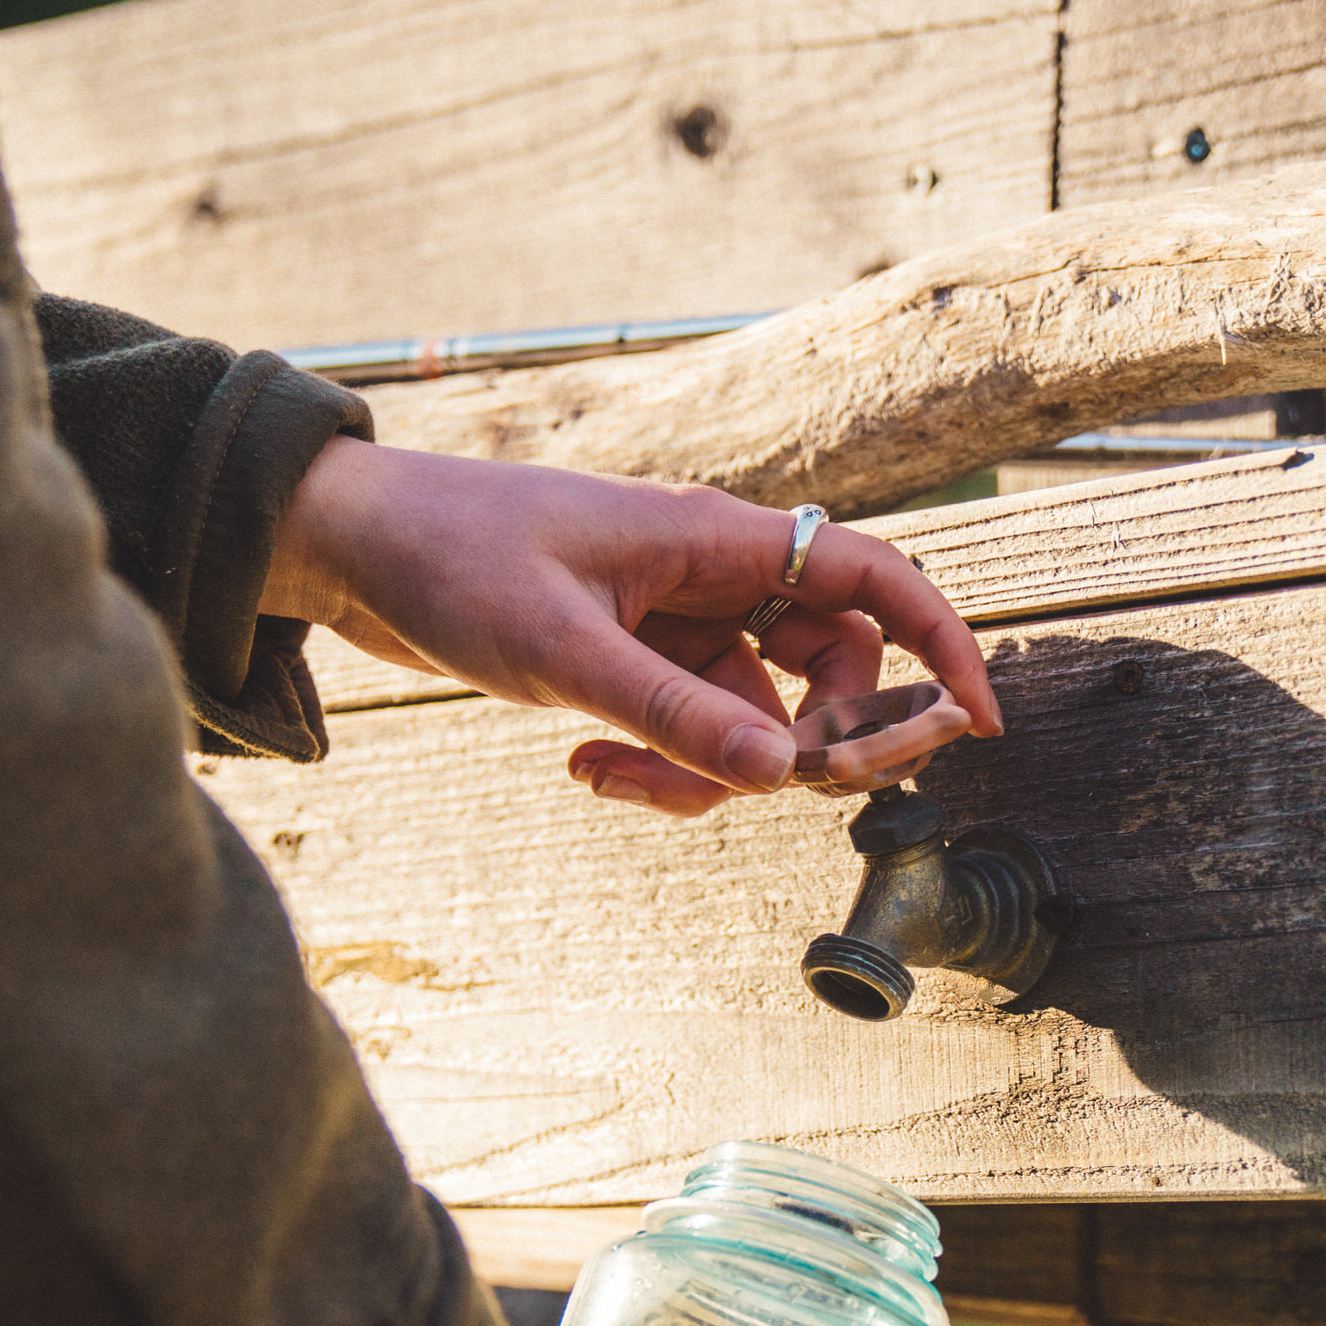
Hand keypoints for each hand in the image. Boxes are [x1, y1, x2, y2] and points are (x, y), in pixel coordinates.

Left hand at [264, 441, 1000, 816]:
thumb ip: (673, 717)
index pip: (874, 578)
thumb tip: (781, 775)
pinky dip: (660, 769)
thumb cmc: (448, 558)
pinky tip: (583, 770)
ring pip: (756, 717)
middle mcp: (713, 576)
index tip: (978, 723)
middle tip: (767, 786)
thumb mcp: (560, 648)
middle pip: (831, 668)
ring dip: (711, 772)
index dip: (940, 645)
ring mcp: (676, 622)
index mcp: (717, 539)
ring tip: (610, 779)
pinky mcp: (634, 660)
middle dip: (811, 743)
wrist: (347, 545)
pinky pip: (694, 731)